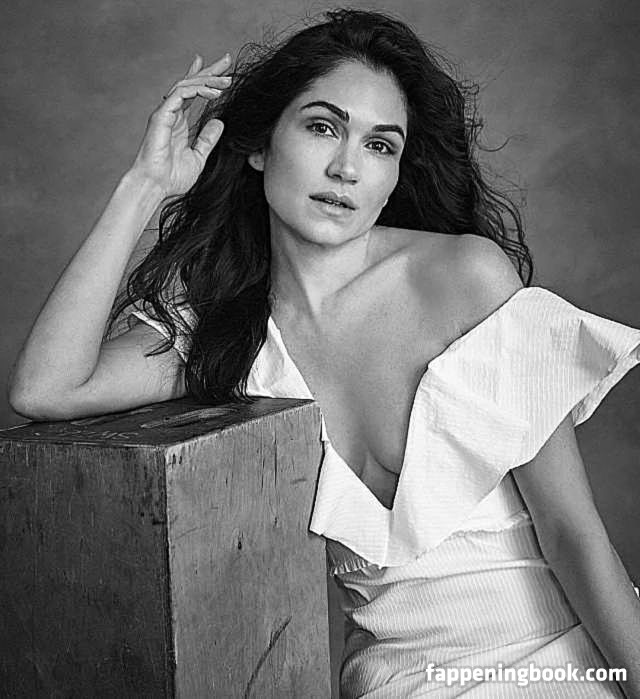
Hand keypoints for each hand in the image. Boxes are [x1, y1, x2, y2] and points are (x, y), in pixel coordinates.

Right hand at [129, 53, 231, 197]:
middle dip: (210, 71)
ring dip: (208, 80)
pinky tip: (214, 93)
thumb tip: (219, 122)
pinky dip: (198, 90)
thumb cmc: (172, 177)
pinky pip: (180, 94)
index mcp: (178, 122)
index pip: (193, 94)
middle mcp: (171, 113)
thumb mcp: (198, 157)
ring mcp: (165, 113)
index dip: (206, 79)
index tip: (223, 71)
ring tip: (228, 81)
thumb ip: (207, 140)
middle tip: (228, 60)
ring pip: (186, 85)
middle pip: (191, 83)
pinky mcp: (161, 115)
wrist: (156, 186)